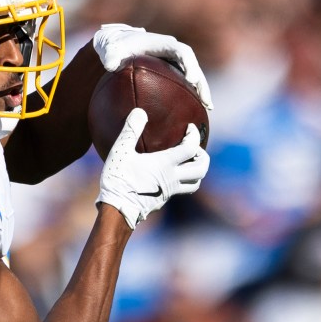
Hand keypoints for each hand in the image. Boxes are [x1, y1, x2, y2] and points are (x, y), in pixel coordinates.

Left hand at [93, 23, 213, 109]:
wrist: (117, 47)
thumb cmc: (116, 47)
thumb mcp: (111, 50)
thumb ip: (111, 56)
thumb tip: (110, 66)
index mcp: (164, 45)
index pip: (182, 52)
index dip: (189, 65)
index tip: (191, 79)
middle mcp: (173, 53)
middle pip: (194, 67)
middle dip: (201, 84)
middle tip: (206, 102)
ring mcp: (174, 63)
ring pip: (193, 77)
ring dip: (201, 92)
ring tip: (207, 110)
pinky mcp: (172, 72)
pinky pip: (184, 84)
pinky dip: (190, 96)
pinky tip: (193, 112)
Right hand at [97, 108, 209, 229]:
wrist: (117, 210)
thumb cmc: (118, 180)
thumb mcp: (120, 152)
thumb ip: (130, 130)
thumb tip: (140, 112)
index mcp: (165, 164)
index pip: (190, 148)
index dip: (194, 136)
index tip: (190, 128)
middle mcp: (172, 178)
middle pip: (201, 169)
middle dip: (203, 156)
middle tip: (196, 147)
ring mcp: (169, 191)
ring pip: (195, 183)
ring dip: (197, 171)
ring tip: (189, 162)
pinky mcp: (163, 200)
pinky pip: (181, 190)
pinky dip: (183, 181)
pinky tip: (170, 176)